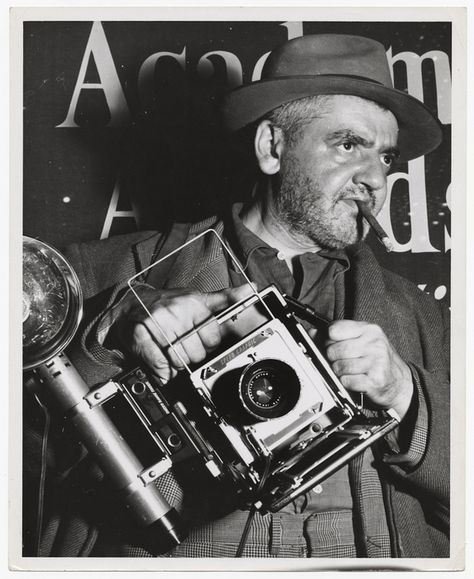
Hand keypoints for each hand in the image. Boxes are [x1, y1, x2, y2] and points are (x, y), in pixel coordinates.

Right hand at [115, 284, 253, 382]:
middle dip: (192, 355)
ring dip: (176, 365)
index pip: (213, 338)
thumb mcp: (198, 298)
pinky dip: (162, 372)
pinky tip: (161, 362)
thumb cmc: (167, 303)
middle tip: (182, 345)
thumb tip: (250, 288)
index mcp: (193, 303)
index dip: (208, 344)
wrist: (131, 305)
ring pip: (180, 362)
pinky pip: (161, 366)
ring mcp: (157, 324)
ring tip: (171, 351)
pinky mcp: (140, 337)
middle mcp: (176, 311)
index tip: (200, 339)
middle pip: (197, 353)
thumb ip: (225, 297)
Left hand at [325, 320, 412, 418]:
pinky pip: (346, 381)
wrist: (399, 382)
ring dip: (339, 372)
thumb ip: (337, 335)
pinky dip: (346, 383)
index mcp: (369, 329)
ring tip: (349, 371)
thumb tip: (312, 332)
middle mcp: (374, 343)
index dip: (328, 339)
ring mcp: (376, 361)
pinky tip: (355, 380)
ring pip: (338, 366)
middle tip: (341, 361)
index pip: (334, 330)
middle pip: (333, 350)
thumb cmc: (377, 360)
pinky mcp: (375, 380)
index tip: (332, 344)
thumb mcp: (361, 341)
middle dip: (332, 358)